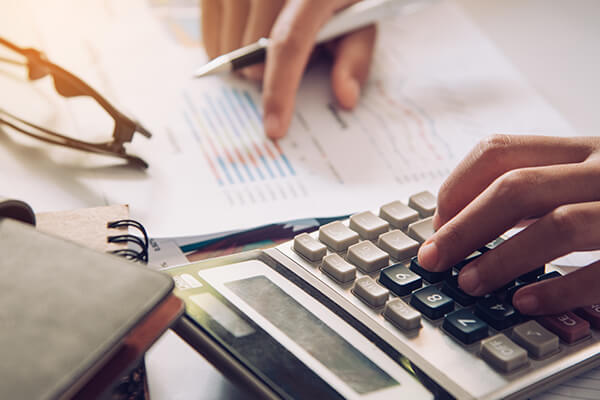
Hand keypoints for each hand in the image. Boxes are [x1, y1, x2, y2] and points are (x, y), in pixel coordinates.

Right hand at [201, 0, 375, 137]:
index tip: (274, 127)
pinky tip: (243, 34)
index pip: (288, 43)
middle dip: (268, 69)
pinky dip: (223, 45)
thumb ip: (355, 56)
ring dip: (245, 57)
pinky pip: (209, 32)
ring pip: (228, 45)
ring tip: (268, 33)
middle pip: (252, 50)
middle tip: (289, 54)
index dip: (280, 90)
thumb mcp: (359, 18)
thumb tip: (346, 98)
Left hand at [417, 134, 599, 314]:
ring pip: (557, 225)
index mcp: (579, 152)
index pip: (498, 152)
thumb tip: (460, 223)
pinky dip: (559, 290)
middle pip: (516, 188)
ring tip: (469, 283)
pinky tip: (525, 303)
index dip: (456, 189)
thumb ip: (532, 194)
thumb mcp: (580, 181)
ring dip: (502, 259)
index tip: (437, 224)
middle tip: (433, 259)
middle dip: (464, 227)